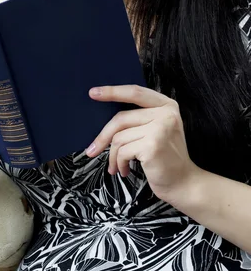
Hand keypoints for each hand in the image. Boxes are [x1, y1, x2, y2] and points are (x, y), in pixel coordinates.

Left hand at [86, 84, 199, 204]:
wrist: (184, 184)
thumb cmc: (166, 158)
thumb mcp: (158, 130)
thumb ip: (140, 118)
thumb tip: (104, 117)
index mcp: (167, 105)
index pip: (135, 92)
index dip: (112, 91)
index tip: (93, 93)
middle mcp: (166, 113)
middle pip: (121, 118)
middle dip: (103, 136)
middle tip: (91, 150)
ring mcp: (160, 129)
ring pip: (119, 137)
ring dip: (113, 155)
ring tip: (117, 166)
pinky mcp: (152, 145)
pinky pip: (123, 151)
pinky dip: (119, 163)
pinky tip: (125, 170)